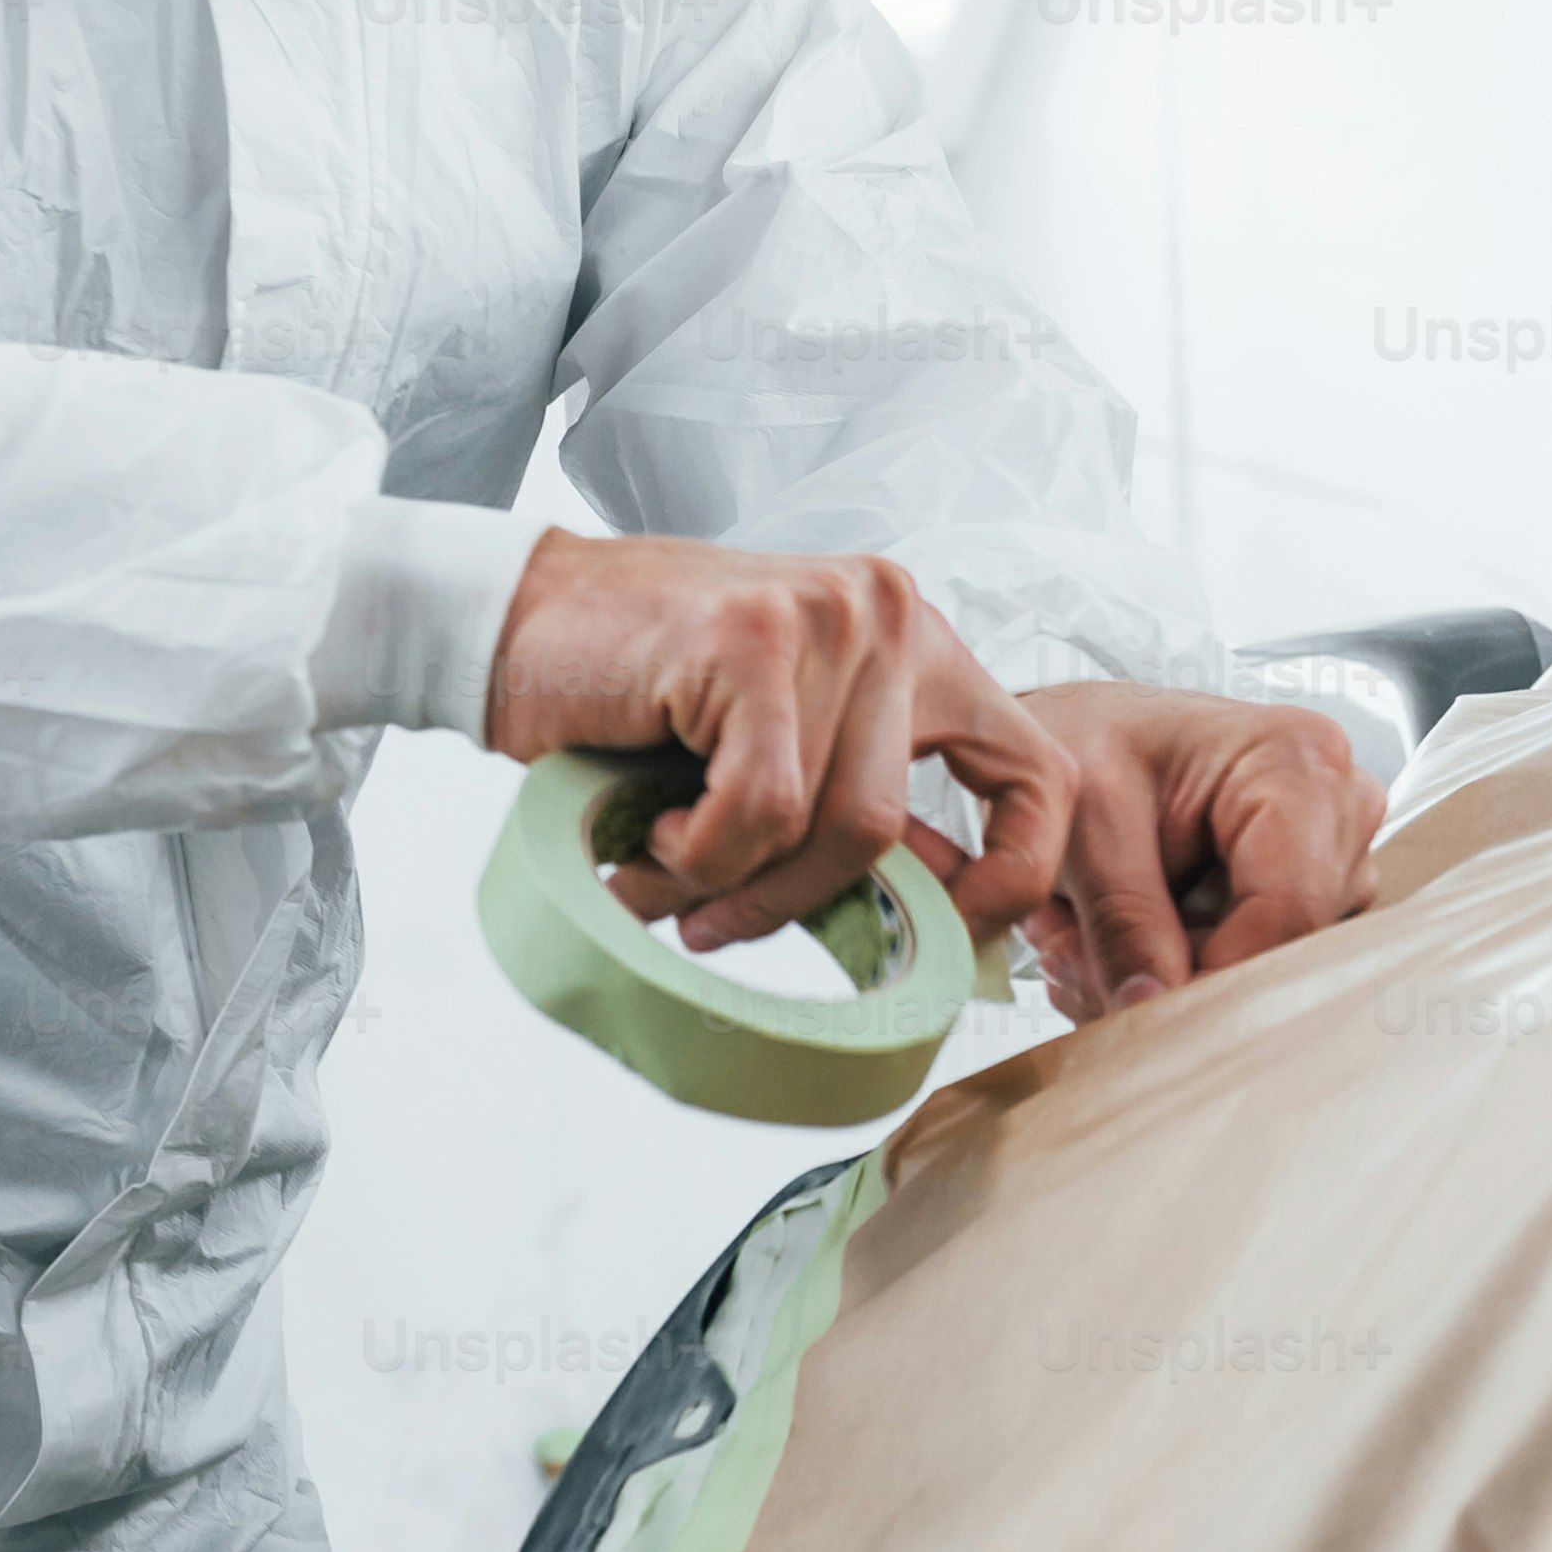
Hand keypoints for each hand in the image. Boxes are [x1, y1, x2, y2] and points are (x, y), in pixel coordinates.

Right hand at [484, 535, 1057, 969]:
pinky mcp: (756, 636)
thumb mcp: (783, 746)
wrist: (514, 617)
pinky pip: (760, 808)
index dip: (1013, 875)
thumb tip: (931, 923)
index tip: (948, 936)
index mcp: (917, 642)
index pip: (1038, 773)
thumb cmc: (640, 695)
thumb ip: (856, 805)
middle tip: (717, 920)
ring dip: (731, 881)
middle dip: (800, 902)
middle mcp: (892, 615)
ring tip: (661, 861)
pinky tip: (648, 826)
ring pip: (829, 827)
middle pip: (893, 828)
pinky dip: (695, 852)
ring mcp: (829, 615)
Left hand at [1010, 684, 1384, 1022]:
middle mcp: (1341, 807)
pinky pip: (1261, 967)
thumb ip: (1122, 919)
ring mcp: (1336, 856)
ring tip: (1085, 934)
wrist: (1092, 738)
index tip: (1136, 1007)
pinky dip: (1182, 971)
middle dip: (1178, 973)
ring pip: (1270, 967)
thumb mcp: (1086, 826)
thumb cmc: (1094, 749)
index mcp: (1299, 761)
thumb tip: (1152, 1009)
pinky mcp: (1315, 894)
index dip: (1216, 974)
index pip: (1291, 908)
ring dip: (1170, 975)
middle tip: (1072, 953)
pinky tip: (1128, 940)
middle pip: (1286, 946)